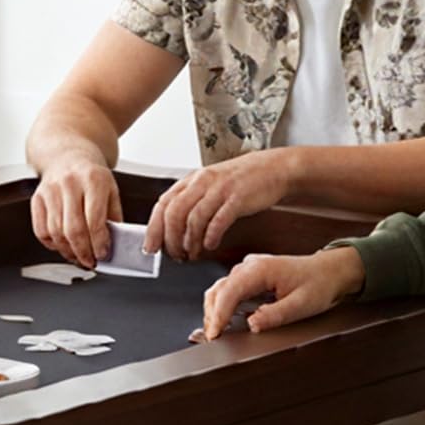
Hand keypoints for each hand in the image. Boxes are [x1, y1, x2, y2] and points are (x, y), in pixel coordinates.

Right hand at [31, 158, 122, 269]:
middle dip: (83, 252)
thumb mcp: (111, 189)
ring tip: (78, 257)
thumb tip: (113, 244)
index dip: (99, 243)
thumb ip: (114, 216)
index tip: (103, 254)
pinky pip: (41, 230)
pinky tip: (62, 246)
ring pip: (56, 232)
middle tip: (90, 261)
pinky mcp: (37, 198)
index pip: (95, 220)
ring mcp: (50, 190)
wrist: (67, 154)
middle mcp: (70, 183)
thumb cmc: (91, 175)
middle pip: (73, 229)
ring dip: (68, 251)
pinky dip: (51, 244)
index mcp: (93, 180)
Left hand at [146, 152, 293, 261]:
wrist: (273, 168)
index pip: (163, 204)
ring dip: (190, 241)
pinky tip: (210, 244)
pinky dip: (211, 235)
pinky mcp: (238, 197)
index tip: (150, 247)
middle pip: (174, 213)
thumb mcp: (210, 185)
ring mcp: (220, 189)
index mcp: (192, 180)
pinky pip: (219, 219)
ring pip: (194, 218)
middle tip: (175, 255)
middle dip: (170, 239)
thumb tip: (172, 230)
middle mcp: (202, 182)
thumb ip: (191, 202)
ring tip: (192, 254)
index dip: (154, 228)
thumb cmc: (241, 180)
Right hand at [197, 247, 363, 340]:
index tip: (215, 335)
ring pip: (220, 290)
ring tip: (217, 333)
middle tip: (214, 339)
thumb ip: (275, 315)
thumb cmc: (319, 284)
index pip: (229, 292)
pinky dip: (222, 306)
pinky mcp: (249, 276)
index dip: (218, 315)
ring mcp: (248, 269)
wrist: (329, 272)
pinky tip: (224, 322)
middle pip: (218, 291)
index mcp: (260, 269)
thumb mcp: (302, 304)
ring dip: (215, 311)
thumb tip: (252, 324)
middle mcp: (249, 266)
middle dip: (212, 315)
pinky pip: (228, 290)